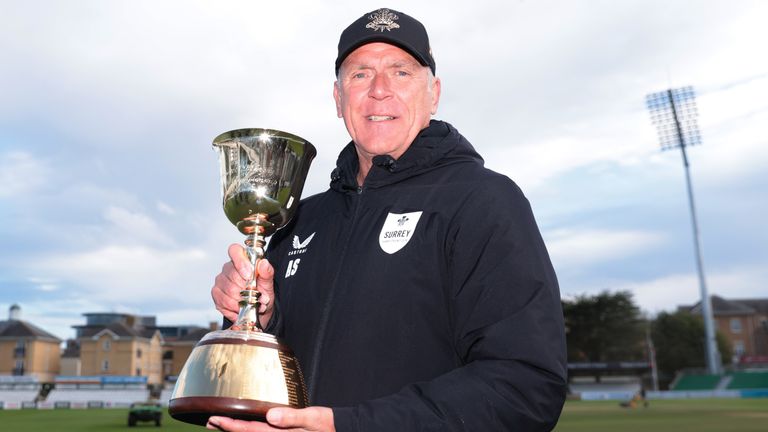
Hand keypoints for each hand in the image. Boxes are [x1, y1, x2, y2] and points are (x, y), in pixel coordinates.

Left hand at [206, 407, 334, 431]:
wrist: (339, 430)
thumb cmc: (328, 425)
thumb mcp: (314, 419)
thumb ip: (293, 417)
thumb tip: (271, 415)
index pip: (249, 430)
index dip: (230, 425)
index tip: (215, 418)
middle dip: (227, 429)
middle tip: (209, 421)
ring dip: (236, 430)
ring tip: (220, 423)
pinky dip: (249, 430)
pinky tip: (246, 425)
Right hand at [211, 243, 275, 328]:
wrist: (257, 311)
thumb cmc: (263, 294)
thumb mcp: (268, 284)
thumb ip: (267, 273)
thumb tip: (264, 263)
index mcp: (242, 260)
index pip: (235, 250)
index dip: (240, 262)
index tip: (248, 275)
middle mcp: (229, 268)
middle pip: (232, 275)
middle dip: (246, 289)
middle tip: (255, 295)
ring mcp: (220, 280)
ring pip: (228, 290)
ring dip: (241, 300)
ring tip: (249, 303)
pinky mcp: (216, 293)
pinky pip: (223, 301)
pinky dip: (234, 308)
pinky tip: (241, 308)